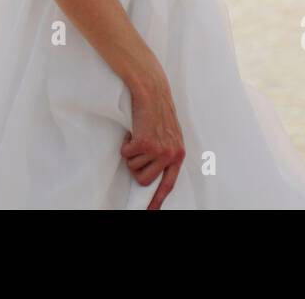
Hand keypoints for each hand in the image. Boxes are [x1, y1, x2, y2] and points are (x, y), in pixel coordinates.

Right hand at [121, 74, 185, 209]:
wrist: (152, 92)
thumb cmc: (157, 111)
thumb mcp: (170, 135)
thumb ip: (166, 154)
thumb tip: (154, 173)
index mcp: (178, 154)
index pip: (168, 184)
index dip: (158, 200)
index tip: (150, 211)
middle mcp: (170, 155)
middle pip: (145, 181)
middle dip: (136, 169)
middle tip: (138, 152)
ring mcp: (158, 150)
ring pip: (134, 168)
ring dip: (131, 154)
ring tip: (138, 137)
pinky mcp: (144, 144)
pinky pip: (126, 155)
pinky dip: (125, 144)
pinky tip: (133, 132)